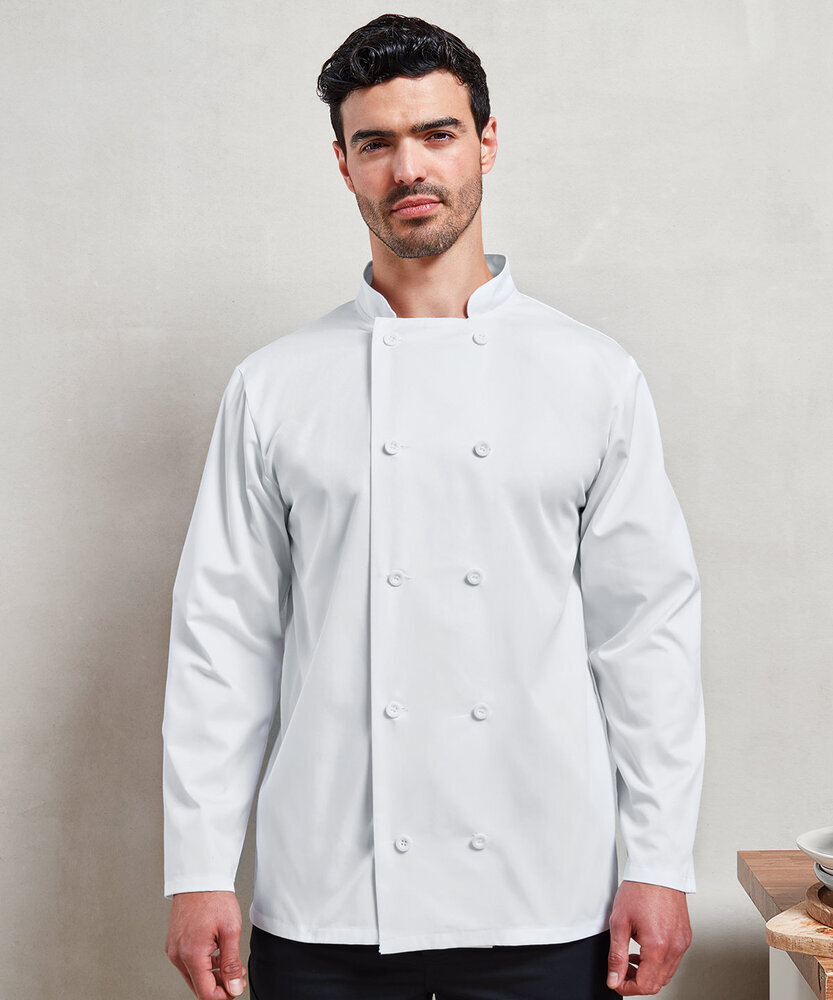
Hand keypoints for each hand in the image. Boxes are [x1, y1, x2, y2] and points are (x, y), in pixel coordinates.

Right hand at [165, 890, 246, 998]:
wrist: (199, 878)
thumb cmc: (214, 898)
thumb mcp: (230, 930)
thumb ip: (231, 963)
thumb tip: (234, 987)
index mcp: (191, 953)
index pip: (205, 993)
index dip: (224, 995)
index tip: (236, 987)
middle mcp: (178, 954)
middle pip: (198, 987)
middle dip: (219, 986)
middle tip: (236, 975)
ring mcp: (174, 949)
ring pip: (193, 976)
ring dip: (211, 975)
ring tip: (229, 962)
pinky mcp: (174, 943)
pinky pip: (187, 963)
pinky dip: (202, 964)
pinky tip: (216, 955)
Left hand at [605, 880, 691, 995]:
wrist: (657, 869)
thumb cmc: (639, 889)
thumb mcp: (619, 922)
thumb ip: (616, 955)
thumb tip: (614, 978)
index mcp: (658, 946)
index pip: (645, 985)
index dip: (627, 987)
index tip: (616, 980)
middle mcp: (675, 947)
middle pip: (657, 983)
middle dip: (636, 981)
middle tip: (621, 968)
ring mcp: (682, 942)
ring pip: (666, 973)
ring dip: (647, 972)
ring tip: (631, 956)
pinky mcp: (685, 936)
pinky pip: (673, 960)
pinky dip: (658, 961)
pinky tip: (644, 948)